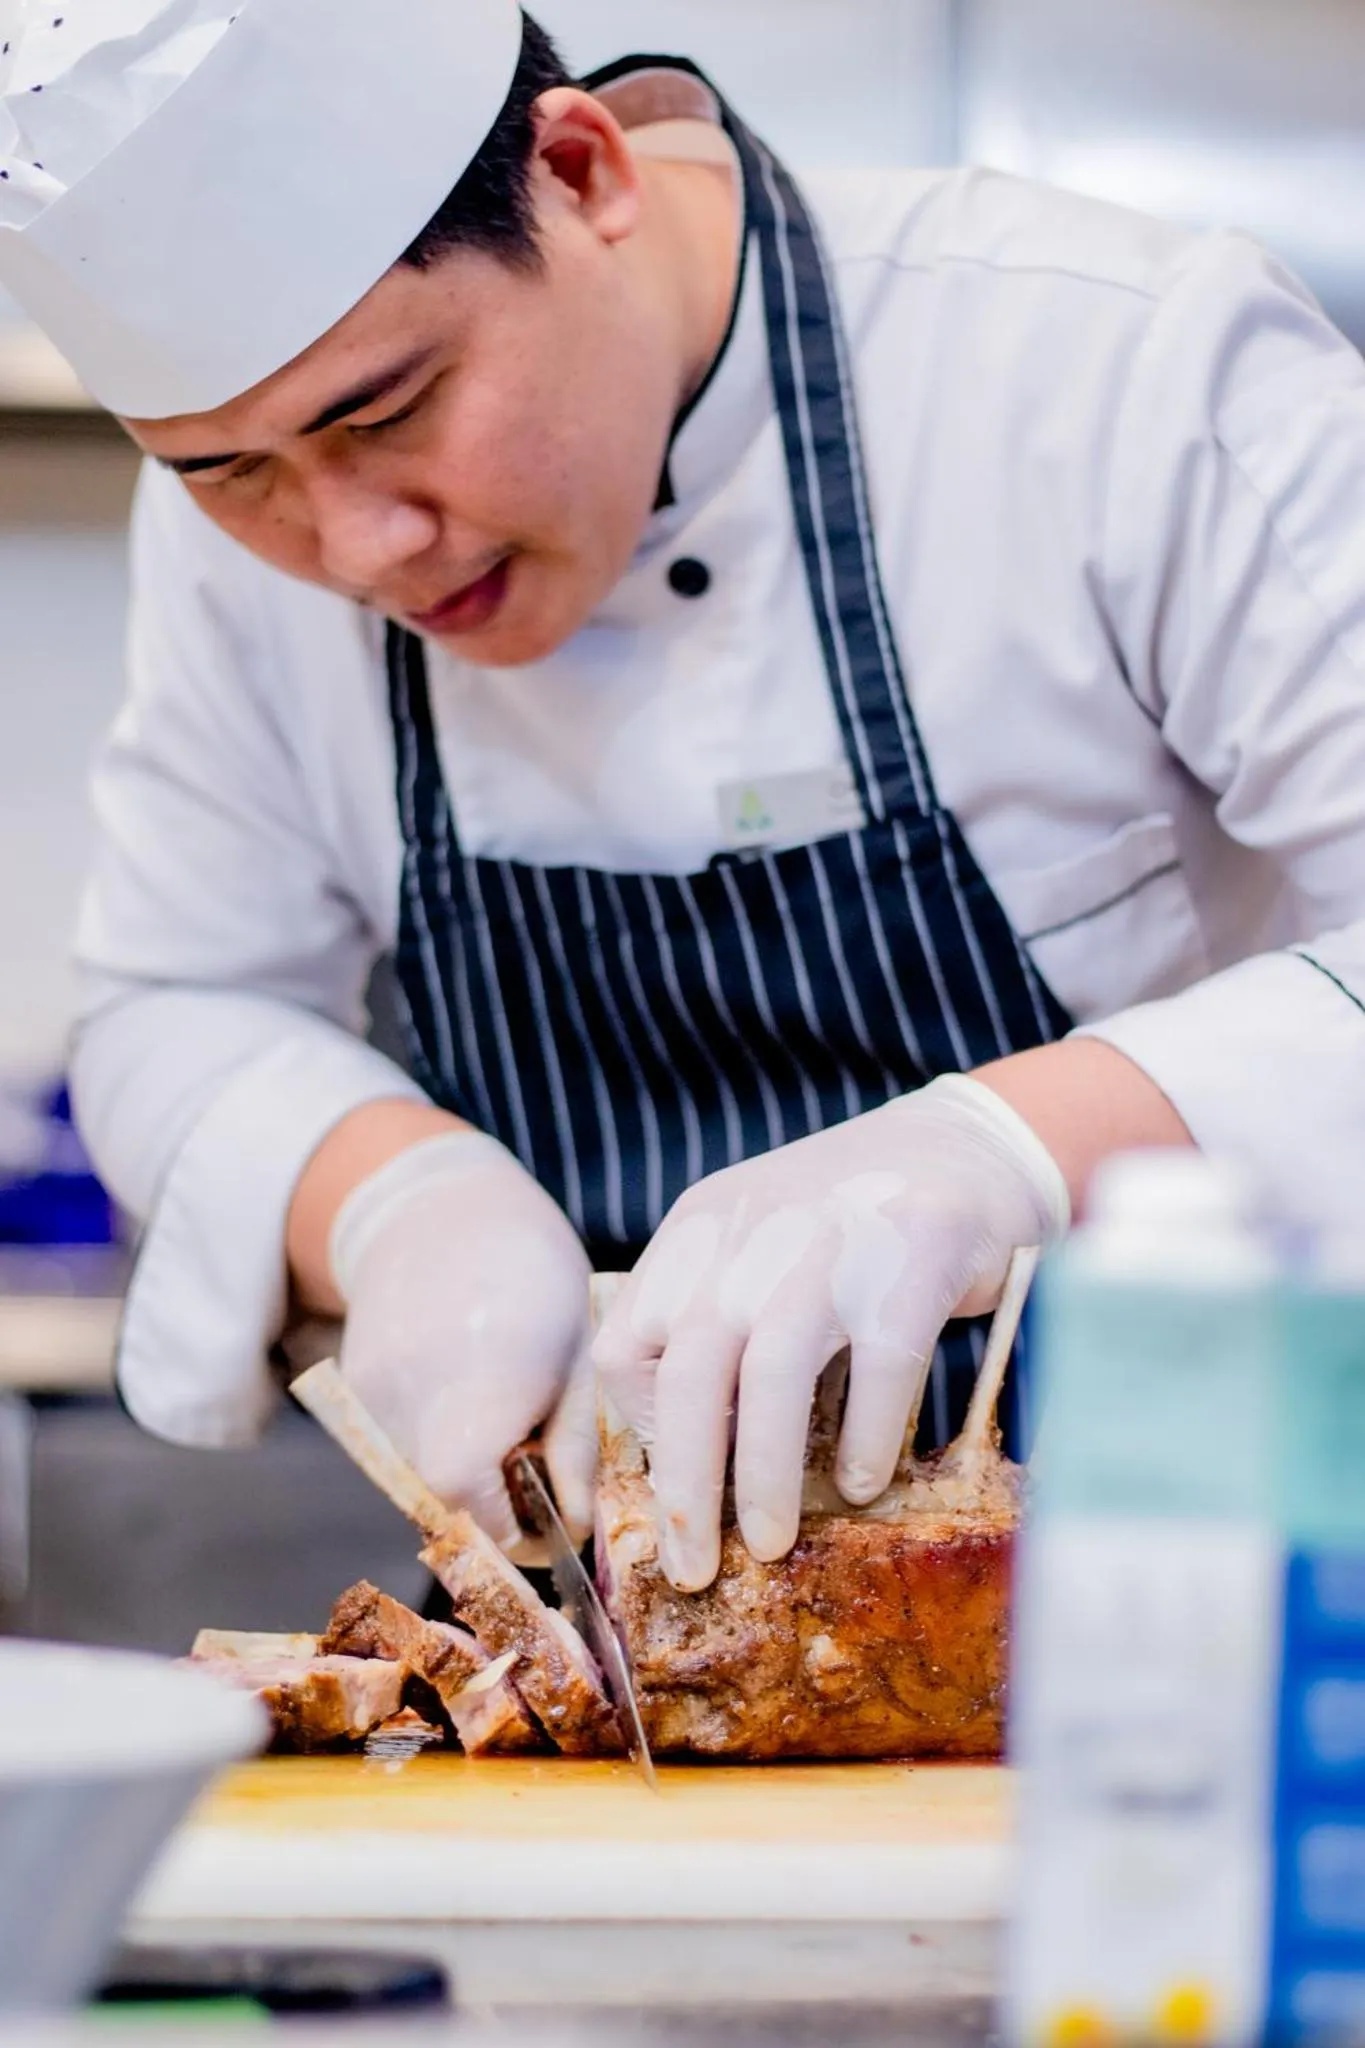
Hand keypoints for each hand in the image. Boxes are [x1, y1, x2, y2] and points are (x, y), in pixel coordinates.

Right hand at [331, 1131, 595, 1552]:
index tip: (545, 1522)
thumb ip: (577, 1448)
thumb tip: (578, 1529)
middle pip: (440, 1497)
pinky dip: (434, 1436)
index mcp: (486, 1380)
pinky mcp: (353, 1382)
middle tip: (530, 1465)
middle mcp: (415, 1388)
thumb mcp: (584, 1353)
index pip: (467, 1497)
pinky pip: (396, 1441)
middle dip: (488, 1503)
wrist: (442, 1205)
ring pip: (415, 1474)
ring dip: (461, 1469)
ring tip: (498, 1413)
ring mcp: (373, 1387)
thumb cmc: (536, 1274)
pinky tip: (462, 1388)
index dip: (506, 1526)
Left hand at [593, 1075, 1069, 1589]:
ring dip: (766, 1475)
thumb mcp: (759, 1252)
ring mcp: (833, 1240)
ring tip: (771, 1544)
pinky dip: (866, 1437)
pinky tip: (862, 1484)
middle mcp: (753, 1232)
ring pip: (773, 1374)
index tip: (674, 1487)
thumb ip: (719, 1329)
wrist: (967, 1146)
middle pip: (690, 1372)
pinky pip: (880, 1366)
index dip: (641, 1430)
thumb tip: (691, 1465)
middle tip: (694, 1569)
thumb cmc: (851, 1227)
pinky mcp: (915, 1254)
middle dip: (686, 1487)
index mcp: (698, 1231)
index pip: (627, 1344)